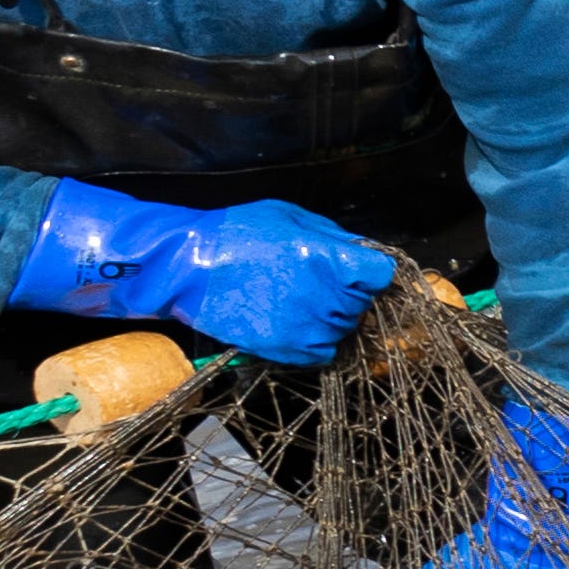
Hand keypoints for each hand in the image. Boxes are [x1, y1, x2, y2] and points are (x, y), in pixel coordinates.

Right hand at [13, 180, 398, 364]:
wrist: (187, 267)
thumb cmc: (236, 233)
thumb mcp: (289, 217)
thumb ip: (332, 235)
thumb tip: (361, 251)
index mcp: (330, 260)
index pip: (381, 274)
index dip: (370, 270)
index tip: (356, 268)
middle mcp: (326, 296)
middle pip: (363, 302)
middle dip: (348, 291)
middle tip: (317, 281)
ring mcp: (308, 326)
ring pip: (345, 327)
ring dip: (332, 316)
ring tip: (299, 299)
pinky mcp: (287, 348)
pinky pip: (324, 352)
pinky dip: (318, 340)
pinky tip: (297, 322)